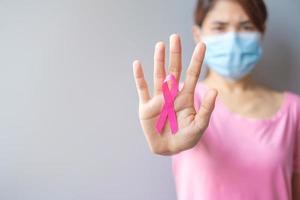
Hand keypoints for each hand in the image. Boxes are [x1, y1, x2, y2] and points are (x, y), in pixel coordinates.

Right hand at [133, 34, 217, 155]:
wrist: (168, 149)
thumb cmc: (185, 138)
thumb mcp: (199, 126)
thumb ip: (206, 109)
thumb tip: (214, 90)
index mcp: (186, 97)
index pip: (192, 75)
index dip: (197, 60)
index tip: (202, 45)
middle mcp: (172, 94)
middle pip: (174, 70)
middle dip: (176, 55)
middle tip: (175, 37)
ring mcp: (158, 99)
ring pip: (158, 76)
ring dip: (158, 61)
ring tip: (160, 45)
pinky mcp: (146, 106)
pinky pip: (142, 89)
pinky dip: (139, 77)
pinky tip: (137, 64)